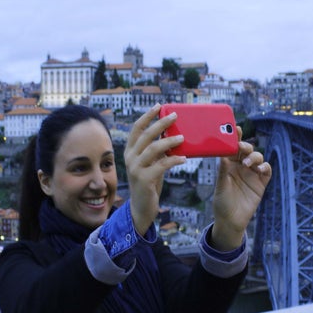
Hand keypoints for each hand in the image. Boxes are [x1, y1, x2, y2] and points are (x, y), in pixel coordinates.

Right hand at [125, 104, 186, 233]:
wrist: (141, 206)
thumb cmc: (149, 182)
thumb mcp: (152, 163)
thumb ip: (157, 151)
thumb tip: (172, 134)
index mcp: (130, 151)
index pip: (136, 128)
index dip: (147, 116)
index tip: (159, 106)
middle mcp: (130, 158)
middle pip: (145, 135)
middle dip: (161, 123)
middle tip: (175, 116)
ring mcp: (135, 169)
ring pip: (153, 149)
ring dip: (169, 141)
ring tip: (182, 138)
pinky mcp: (143, 179)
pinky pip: (160, 165)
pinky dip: (173, 160)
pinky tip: (183, 158)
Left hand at [211, 127, 271, 250]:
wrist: (231, 221)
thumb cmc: (222, 203)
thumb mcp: (220, 187)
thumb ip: (223, 172)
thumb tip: (223, 156)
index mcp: (228, 164)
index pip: (232, 148)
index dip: (234, 138)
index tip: (236, 129)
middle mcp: (241, 166)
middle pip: (245, 150)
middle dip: (245, 145)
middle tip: (240, 146)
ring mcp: (252, 173)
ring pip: (257, 157)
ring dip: (254, 156)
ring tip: (247, 163)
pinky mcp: (261, 182)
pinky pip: (266, 170)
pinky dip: (265, 167)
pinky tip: (261, 169)